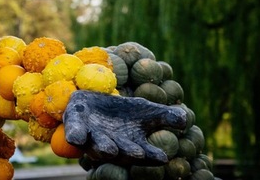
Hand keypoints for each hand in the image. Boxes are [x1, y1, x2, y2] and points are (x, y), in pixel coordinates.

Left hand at [63, 90, 186, 165]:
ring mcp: (93, 140)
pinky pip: (74, 136)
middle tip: (137, 153)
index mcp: (133, 146)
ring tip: (110, 149)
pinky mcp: (75, 129)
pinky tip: (78, 138)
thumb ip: (166, 116)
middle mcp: (113, 147)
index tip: (162, 156)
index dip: (152, 156)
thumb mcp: (146, 111)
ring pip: (98, 148)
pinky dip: (76, 136)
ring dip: (103, 148)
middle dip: (129, 153)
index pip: (146, 155)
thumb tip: (185, 119)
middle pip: (122, 153)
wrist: (91, 102)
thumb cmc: (122, 112)